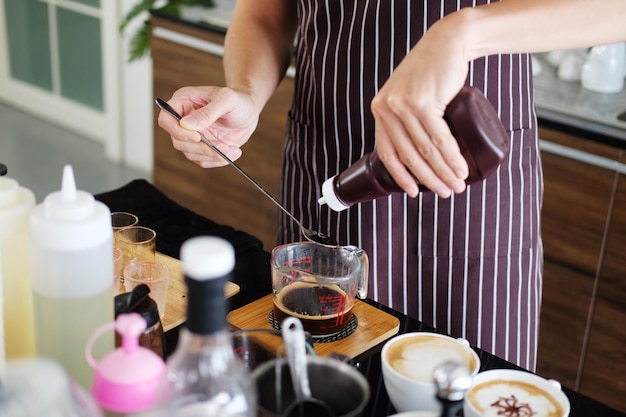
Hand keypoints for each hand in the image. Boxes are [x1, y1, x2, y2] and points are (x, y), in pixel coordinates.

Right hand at [157, 86, 260, 167]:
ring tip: (231, 148)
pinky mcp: (202, 147)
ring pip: (190, 154)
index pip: (166, 120)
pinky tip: (233, 152)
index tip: (197, 137)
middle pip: (178, 141)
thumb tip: (186, 125)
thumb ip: (207, 112)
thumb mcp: (227, 100)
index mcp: (183, 101)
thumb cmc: (239, 100)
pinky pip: (202, 160)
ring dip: (212, 155)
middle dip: (200, 148)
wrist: (250, 111)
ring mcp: (192, 135)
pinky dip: (218, 160)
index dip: (177, 131)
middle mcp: (184, 120)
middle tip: (221, 146)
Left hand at [371, 17, 470, 197]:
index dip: (400, 176)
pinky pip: (439, 138)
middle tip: (445, 192)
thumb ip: (404, 119)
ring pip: (425, 150)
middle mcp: (386, 108)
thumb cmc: (431, 72)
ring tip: (457, 185)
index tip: (413, 192)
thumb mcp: (407, 96)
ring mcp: (403, 105)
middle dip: (429, 179)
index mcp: (380, 110)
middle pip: (408, 155)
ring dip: (444, 172)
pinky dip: (452, 157)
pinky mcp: (422, 102)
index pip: (386, 152)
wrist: (447, 42)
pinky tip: (460, 168)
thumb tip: (416, 155)